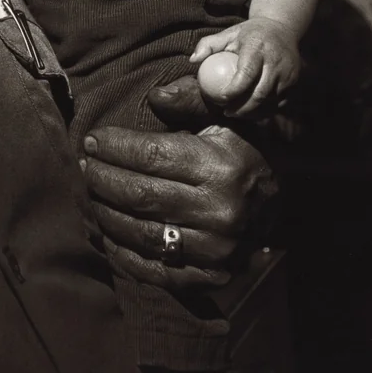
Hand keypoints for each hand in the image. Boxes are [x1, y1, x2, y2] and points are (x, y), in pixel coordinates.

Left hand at [80, 77, 276, 291]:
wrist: (286, 199)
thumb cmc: (246, 146)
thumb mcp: (226, 114)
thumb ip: (191, 98)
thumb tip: (155, 97)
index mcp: (220, 169)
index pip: (150, 156)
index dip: (114, 146)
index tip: (93, 139)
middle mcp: (218, 213)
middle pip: (139, 195)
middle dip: (102, 177)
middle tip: (85, 164)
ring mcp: (215, 251)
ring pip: (141, 233)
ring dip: (106, 212)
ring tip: (91, 192)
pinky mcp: (211, 276)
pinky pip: (156, 269)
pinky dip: (124, 253)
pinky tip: (107, 232)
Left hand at [190, 18, 300, 115]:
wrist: (283, 28)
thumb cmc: (248, 34)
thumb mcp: (228, 33)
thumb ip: (208, 45)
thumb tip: (193, 61)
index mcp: (258, 48)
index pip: (247, 74)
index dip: (234, 90)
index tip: (220, 99)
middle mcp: (276, 62)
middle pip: (260, 93)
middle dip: (242, 108)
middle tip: (227, 112)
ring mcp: (288, 73)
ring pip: (270, 101)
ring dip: (253, 112)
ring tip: (236, 113)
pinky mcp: (295, 82)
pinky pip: (279, 103)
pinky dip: (265, 110)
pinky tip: (251, 112)